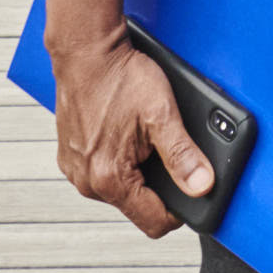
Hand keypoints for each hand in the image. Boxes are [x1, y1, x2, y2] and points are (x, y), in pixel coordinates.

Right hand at [54, 36, 214, 236]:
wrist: (85, 50)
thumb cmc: (119, 77)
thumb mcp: (162, 114)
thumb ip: (183, 155)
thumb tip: (202, 185)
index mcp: (109, 179)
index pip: (154, 222)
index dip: (180, 209)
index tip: (191, 186)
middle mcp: (86, 182)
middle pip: (138, 205)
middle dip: (159, 185)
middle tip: (166, 149)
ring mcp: (75, 170)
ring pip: (121, 189)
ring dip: (138, 171)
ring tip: (143, 136)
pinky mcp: (70, 156)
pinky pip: (103, 172)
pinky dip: (119, 159)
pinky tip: (125, 134)